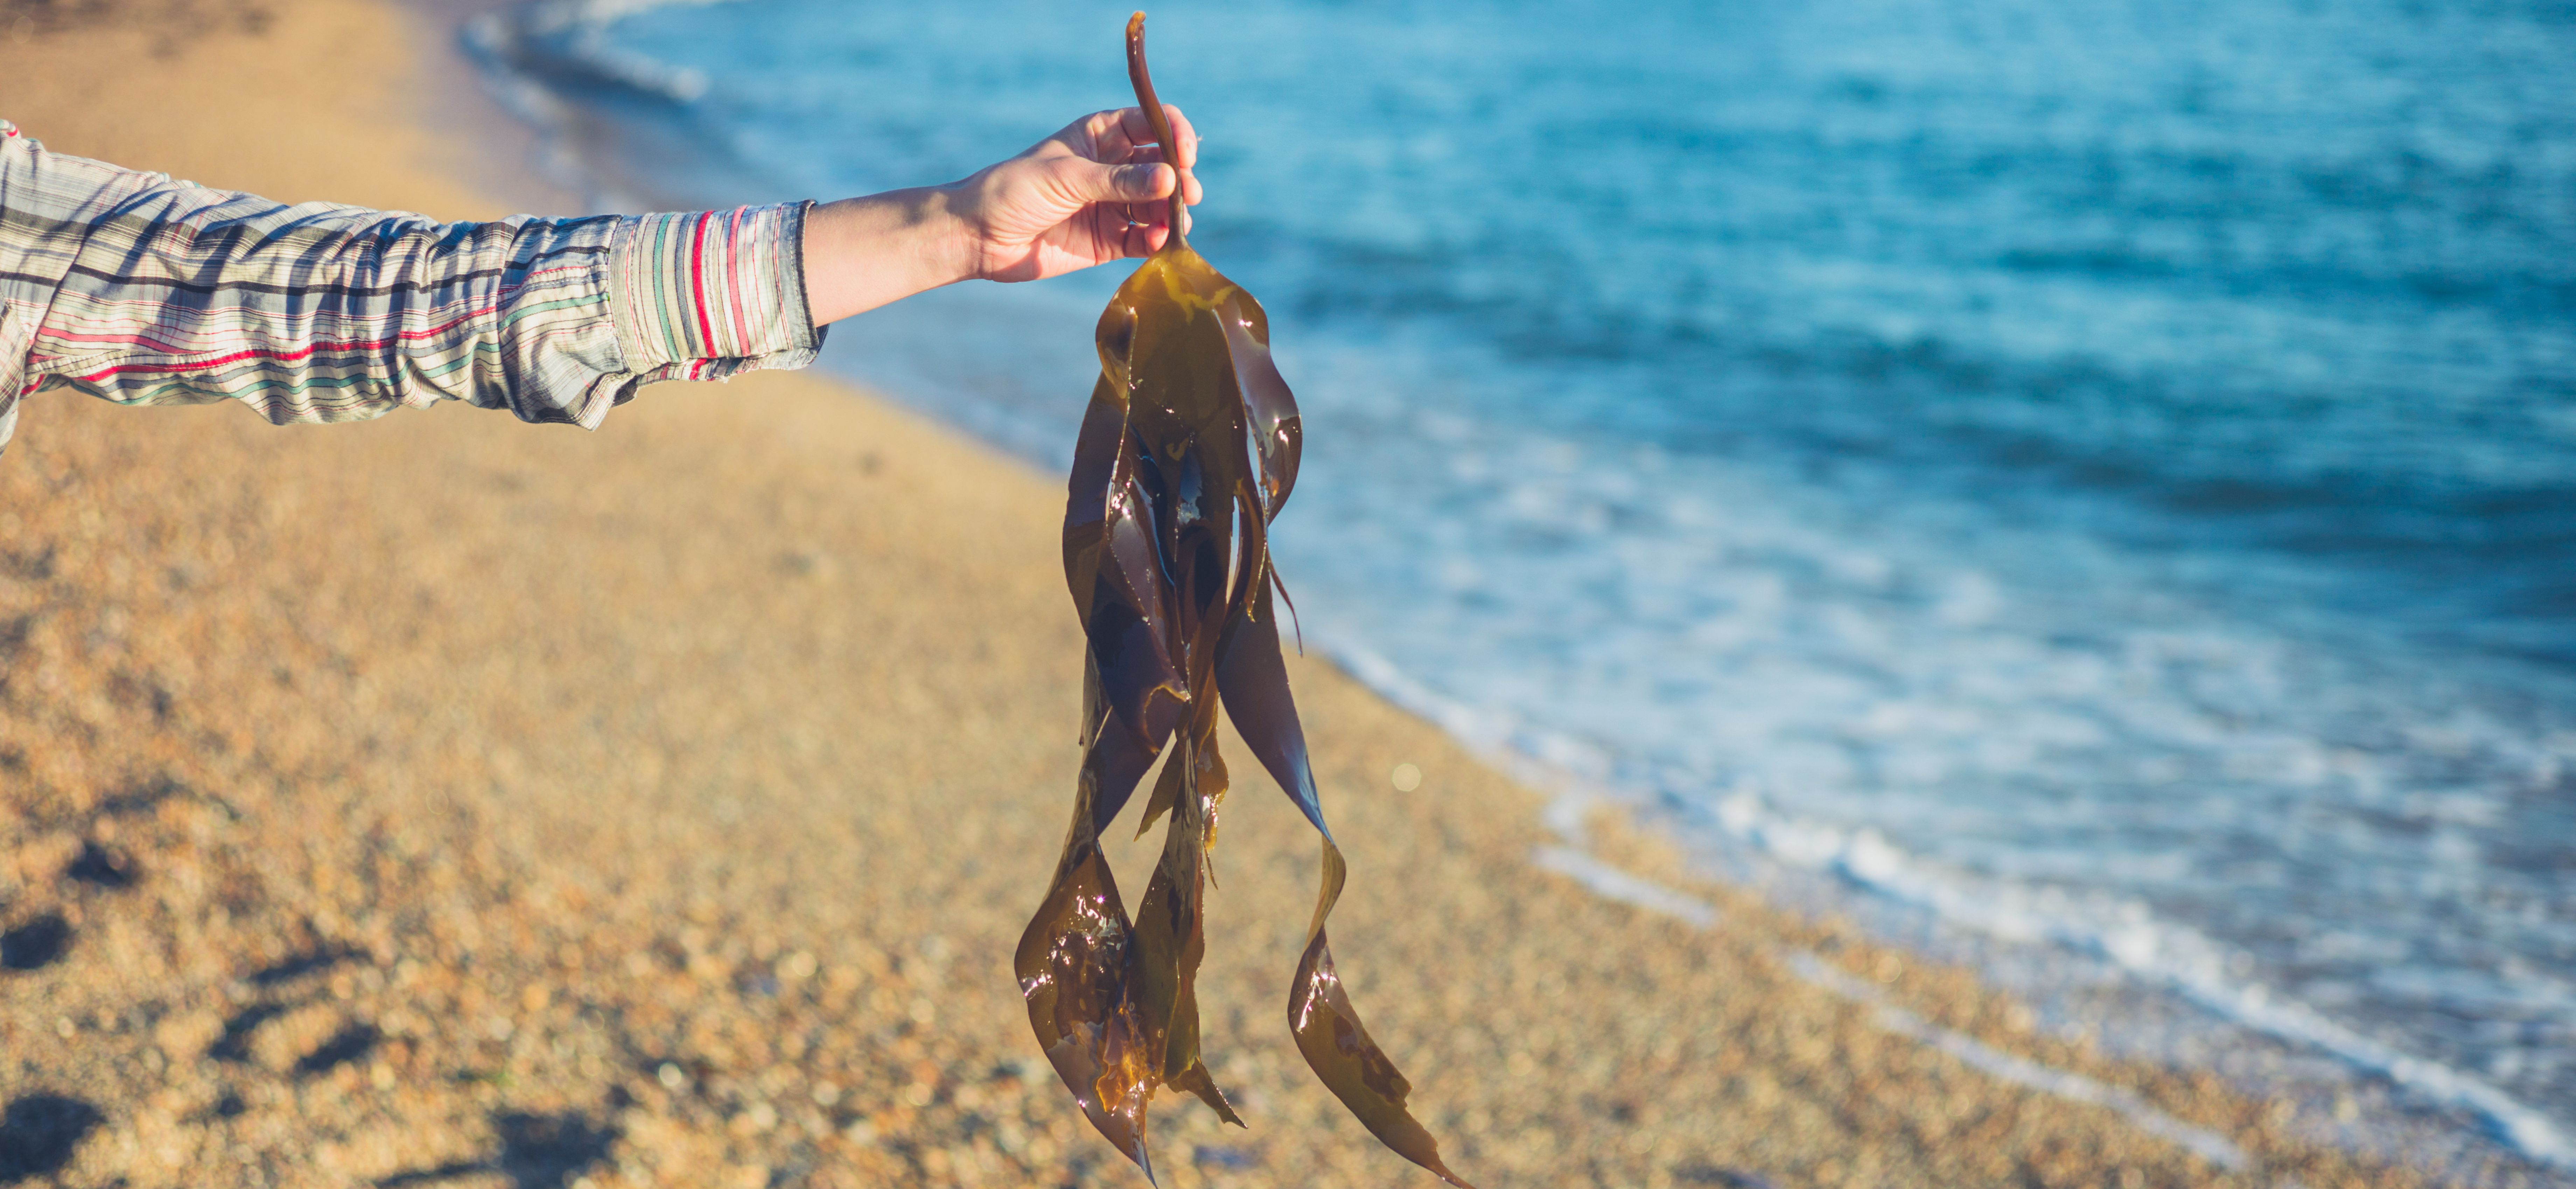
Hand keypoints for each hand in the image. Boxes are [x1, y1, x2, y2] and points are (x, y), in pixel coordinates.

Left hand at [800, 107, 1200, 325]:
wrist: (978, 236)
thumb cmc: (1014, 190)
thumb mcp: (1067, 177)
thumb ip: (1120, 181)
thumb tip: (1171, 180)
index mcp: (1100, 135)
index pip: (1152, 124)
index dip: (1175, 135)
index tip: (1185, 156)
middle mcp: (1112, 168)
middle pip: (1164, 166)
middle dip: (1181, 178)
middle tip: (1187, 194)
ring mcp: (1112, 205)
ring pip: (1160, 204)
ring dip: (1173, 213)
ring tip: (1172, 224)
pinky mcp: (1108, 241)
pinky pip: (1145, 239)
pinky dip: (1158, 241)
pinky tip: (1159, 243)